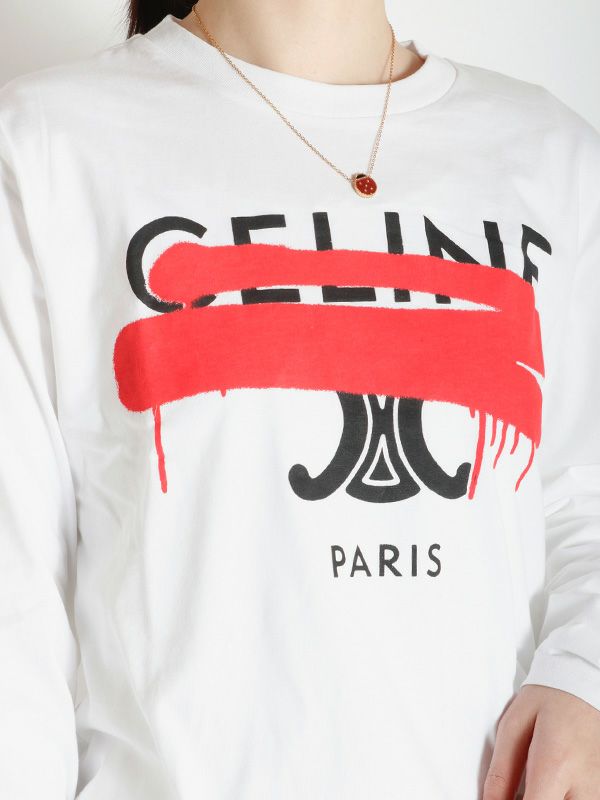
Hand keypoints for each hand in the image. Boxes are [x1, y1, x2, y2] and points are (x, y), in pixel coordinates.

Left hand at [483, 683, 599, 798]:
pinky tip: (557, 782)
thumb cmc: (552, 699)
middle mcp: (585, 787)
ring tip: (543, 781)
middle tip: (525, 784)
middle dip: (533, 799)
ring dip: (549, 797)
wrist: (588, 685)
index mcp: (554, 766)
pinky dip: (565, 795)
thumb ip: (501, 769)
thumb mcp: (514, 724)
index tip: (505, 798)